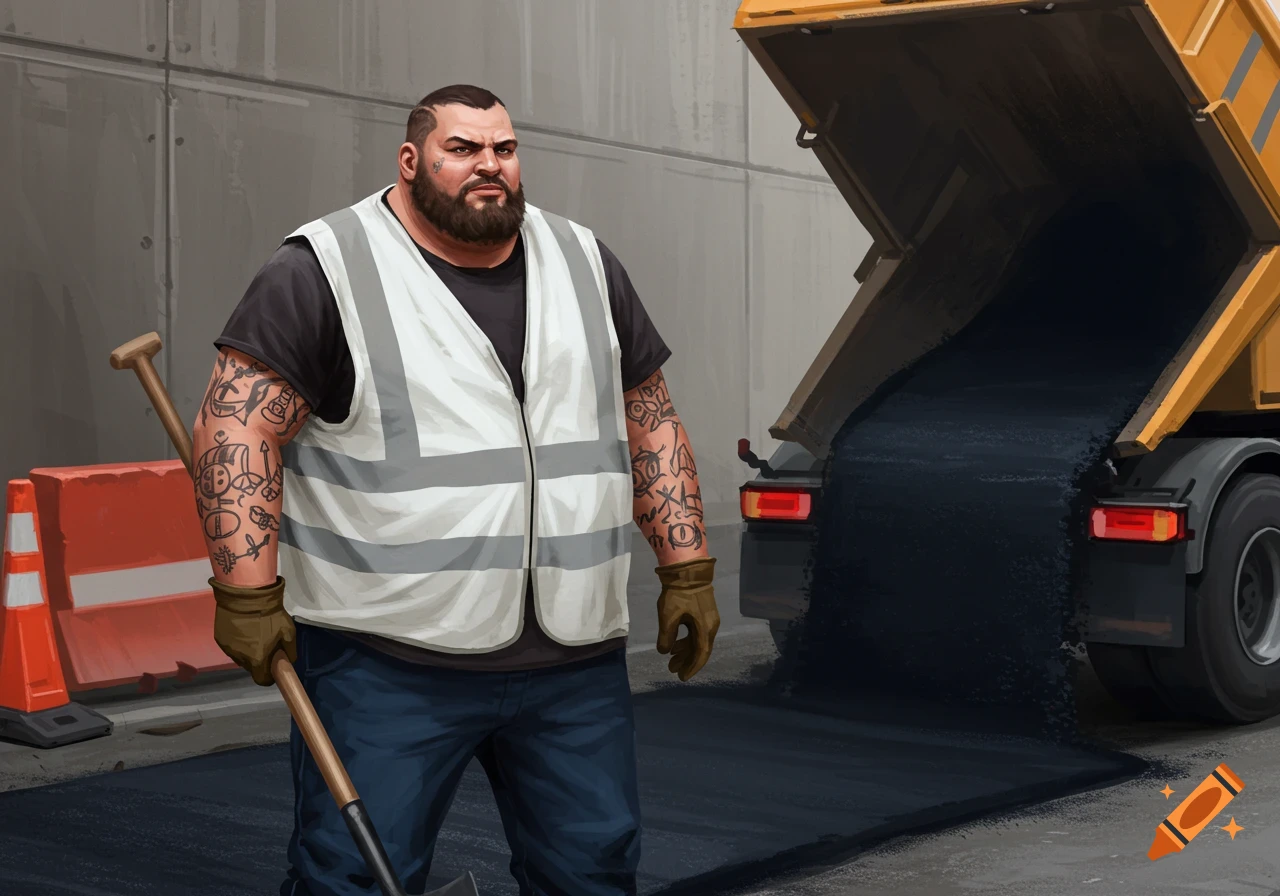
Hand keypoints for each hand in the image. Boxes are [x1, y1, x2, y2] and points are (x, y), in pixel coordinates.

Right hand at [209, 576, 297, 685]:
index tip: (273, 668)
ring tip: (253, 634)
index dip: (269, 676)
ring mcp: (228, 648)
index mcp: (257, 659)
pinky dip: (237, 641)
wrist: (247, 595)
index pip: (262, 680)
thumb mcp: (288, 631)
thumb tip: (288, 660)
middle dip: (259, 661)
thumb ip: (290, 650)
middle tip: (265, 645)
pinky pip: (231, 645)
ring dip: (247, 651)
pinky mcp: (219, 638)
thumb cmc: (270, 614)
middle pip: (251, 668)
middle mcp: (240, 658)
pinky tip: (242, 628)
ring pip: (240, 656)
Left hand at [655, 557, 718, 680]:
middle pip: (700, 649)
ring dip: (685, 651)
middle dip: (686, 661)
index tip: (682, 677)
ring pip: (697, 640)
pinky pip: (695, 632)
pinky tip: (674, 643)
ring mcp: (708, 618)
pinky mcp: (703, 612)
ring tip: (670, 659)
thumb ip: (667, 637)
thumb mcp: (668, 616)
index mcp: (705, 628)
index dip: (692, 667)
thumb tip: (664, 651)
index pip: (701, 654)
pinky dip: (685, 640)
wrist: (687, 570)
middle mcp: (710, 626)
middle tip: (672, 670)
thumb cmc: (678, 594)